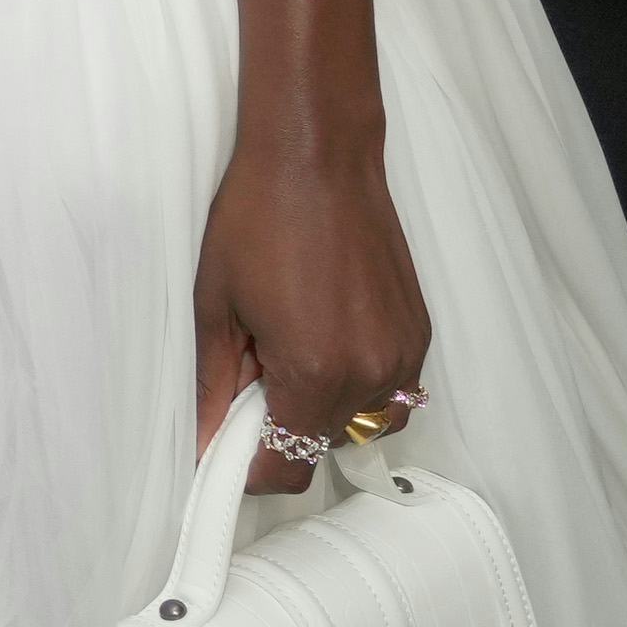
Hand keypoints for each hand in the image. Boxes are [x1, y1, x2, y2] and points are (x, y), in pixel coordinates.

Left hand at [193, 121, 428, 494]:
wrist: (318, 156)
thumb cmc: (258, 219)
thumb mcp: (216, 306)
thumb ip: (215, 385)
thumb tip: (207, 443)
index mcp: (316, 371)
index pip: (288, 466)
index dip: (250, 469)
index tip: (225, 452)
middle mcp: (371, 374)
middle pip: (321, 447)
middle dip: (280, 428)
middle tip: (250, 373)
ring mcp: (403, 354)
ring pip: (357, 421)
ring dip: (320, 407)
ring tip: (288, 345)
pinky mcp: (419, 333)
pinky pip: (388, 390)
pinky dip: (353, 380)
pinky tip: (323, 331)